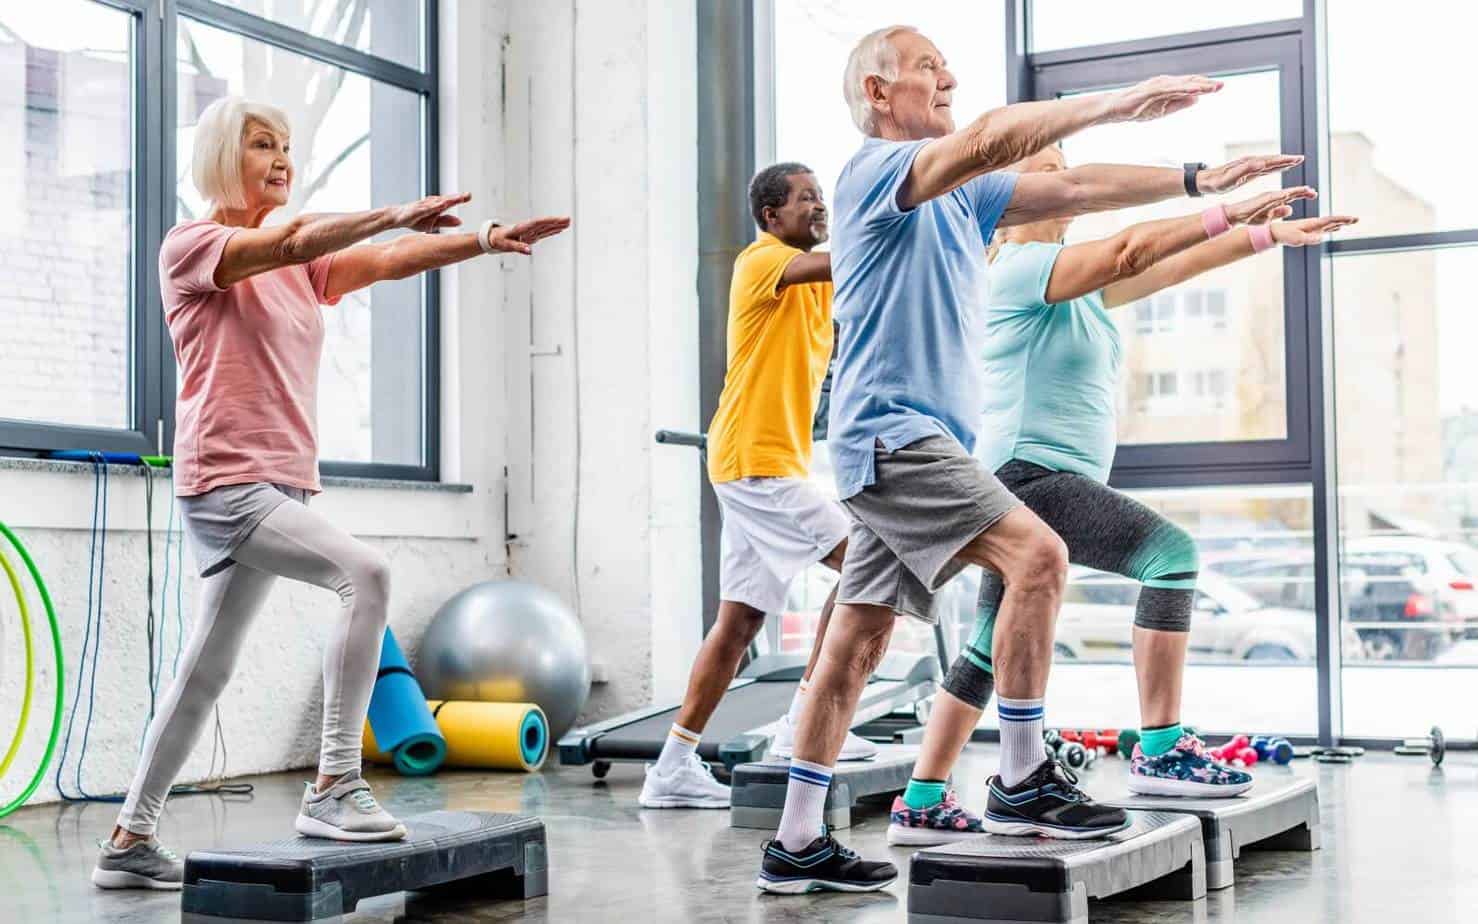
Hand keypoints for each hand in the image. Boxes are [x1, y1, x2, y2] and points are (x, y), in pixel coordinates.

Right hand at [389, 193, 470, 231]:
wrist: (397, 218)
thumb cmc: (416, 219)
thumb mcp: (433, 223)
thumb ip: (446, 222)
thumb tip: (461, 222)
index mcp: (436, 206)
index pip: (449, 201)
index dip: (459, 198)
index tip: (469, 195)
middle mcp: (431, 203)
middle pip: (445, 199)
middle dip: (456, 197)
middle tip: (468, 195)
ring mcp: (423, 206)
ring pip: (437, 203)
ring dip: (447, 200)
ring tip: (457, 199)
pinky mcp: (416, 210)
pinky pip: (426, 209)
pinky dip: (434, 207)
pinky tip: (440, 205)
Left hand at [485, 216, 571, 254]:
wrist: (493, 236)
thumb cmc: (498, 240)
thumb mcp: (506, 245)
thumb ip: (518, 247)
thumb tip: (530, 252)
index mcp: (522, 228)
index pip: (537, 223)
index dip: (548, 221)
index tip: (558, 220)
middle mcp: (528, 228)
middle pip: (544, 224)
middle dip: (556, 222)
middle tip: (568, 219)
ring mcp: (530, 231)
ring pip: (545, 227)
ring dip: (556, 225)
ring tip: (568, 222)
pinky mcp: (531, 235)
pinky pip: (543, 232)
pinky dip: (551, 230)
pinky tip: (559, 229)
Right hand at [1106, 74, 1222, 122]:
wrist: (1114, 109)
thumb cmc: (1136, 109)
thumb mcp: (1162, 110)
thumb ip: (1179, 103)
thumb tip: (1197, 99)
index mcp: (1168, 86)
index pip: (1190, 84)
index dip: (1205, 85)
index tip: (1220, 87)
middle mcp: (1164, 82)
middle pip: (1189, 82)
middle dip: (1205, 84)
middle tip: (1222, 85)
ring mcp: (1157, 85)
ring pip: (1181, 84)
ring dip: (1197, 85)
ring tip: (1212, 87)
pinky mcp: (1150, 90)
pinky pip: (1169, 89)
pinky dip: (1183, 89)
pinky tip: (1194, 90)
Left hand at [1196, 155, 1303, 194]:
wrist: (1204, 181)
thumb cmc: (1216, 182)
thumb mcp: (1229, 179)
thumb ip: (1245, 171)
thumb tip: (1261, 162)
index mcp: (1249, 164)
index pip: (1271, 161)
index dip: (1284, 160)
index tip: (1297, 159)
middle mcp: (1251, 162)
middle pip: (1272, 160)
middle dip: (1287, 159)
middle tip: (1301, 158)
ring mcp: (1249, 166)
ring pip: (1270, 163)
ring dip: (1282, 162)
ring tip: (1294, 161)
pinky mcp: (1247, 171)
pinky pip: (1264, 168)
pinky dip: (1274, 167)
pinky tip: (1279, 168)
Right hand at [1226, 186, 1316, 224]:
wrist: (1235, 215)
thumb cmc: (1250, 215)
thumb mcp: (1268, 216)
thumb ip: (1279, 212)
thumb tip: (1290, 209)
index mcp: (1276, 200)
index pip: (1293, 195)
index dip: (1304, 194)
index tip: (1315, 193)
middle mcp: (1273, 196)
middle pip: (1291, 192)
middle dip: (1303, 192)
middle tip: (1314, 192)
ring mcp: (1266, 198)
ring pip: (1283, 194)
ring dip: (1294, 191)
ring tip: (1305, 190)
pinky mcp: (1258, 201)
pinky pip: (1270, 199)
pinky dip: (1278, 196)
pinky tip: (1285, 195)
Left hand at [1271, 214, 1358, 246]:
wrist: (1274, 232)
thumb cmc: (1284, 235)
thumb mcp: (1296, 238)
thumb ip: (1308, 238)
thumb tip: (1321, 238)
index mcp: (1312, 224)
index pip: (1330, 220)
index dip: (1342, 220)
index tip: (1353, 218)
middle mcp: (1314, 224)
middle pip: (1332, 221)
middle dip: (1345, 220)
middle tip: (1357, 219)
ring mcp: (1312, 227)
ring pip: (1329, 224)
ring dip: (1340, 223)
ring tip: (1351, 222)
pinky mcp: (1309, 231)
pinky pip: (1324, 228)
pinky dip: (1332, 227)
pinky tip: (1336, 228)